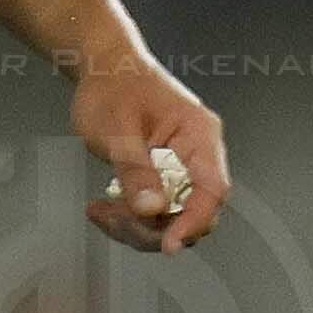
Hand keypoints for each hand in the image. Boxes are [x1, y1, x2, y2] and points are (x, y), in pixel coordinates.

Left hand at [72, 49, 228, 253]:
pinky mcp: (163, 178)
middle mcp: (198, 155)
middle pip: (192, 211)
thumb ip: (135, 170)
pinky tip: (101, 207)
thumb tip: (152, 209)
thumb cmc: (113, 86)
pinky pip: (154, 211)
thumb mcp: (117, 130)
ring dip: (134, 225)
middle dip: (151, 226)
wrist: (103, 68)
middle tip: (110, 217)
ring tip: (99, 210)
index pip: (213, 189)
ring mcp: (181, 168)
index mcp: (199, 136)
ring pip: (170, 218)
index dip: (194, 221)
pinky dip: (127, 216)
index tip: (169, 244)